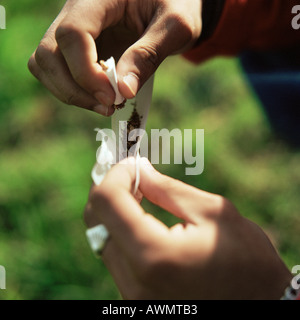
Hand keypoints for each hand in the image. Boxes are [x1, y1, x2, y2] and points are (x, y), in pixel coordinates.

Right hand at [28, 0, 201, 115]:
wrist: (169, 2)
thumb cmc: (176, 6)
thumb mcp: (175, 26)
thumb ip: (148, 55)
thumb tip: (123, 92)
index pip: (72, 34)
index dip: (86, 73)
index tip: (112, 99)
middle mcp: (76, 10)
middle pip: (48, 53)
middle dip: (74, 89)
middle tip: (108, 107)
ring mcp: (73, 29)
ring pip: (45, 64)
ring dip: (70, 93)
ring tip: (105, 105)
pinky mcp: (76, 47)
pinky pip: (58, 71)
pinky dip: (73, 90)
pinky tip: (100, 98)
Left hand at [84, 157, 291, 299]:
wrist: (261, 306)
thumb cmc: (247, 260)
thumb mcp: (213, 212)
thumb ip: (167, 189)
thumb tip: (139, 169)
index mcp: (155, 255)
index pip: (107, 202)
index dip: (116, 174)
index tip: (132, 163)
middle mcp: (135, 281)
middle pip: (96, 222)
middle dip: (109, 189)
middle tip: (130, 173)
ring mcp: (133, 296)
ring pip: (102, 239)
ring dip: (113, 210)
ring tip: (136, 190)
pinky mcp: (137, 300)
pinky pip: (115, 256)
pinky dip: (120, 230)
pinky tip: (138, 215)